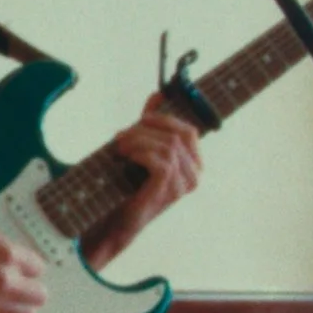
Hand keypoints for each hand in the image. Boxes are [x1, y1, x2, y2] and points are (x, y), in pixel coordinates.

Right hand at [0, 213, 46, 312]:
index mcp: (6, 254)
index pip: (38, 267)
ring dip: (19, 307)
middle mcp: (5, 282)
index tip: (20, 266)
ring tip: (7, 300)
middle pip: (38, 295)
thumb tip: (3, 247)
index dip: (29, 266)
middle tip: (17, 285)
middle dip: (30, 288)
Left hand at [83, 99, 204, 268]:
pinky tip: (125, 157)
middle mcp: (195, 175)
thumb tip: (158, 94)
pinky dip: (140, 153)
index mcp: (194, 164)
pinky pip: (160, 160)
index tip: (141, 117)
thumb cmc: (130, 184)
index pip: (188, 130)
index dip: (164, 119)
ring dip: (138, 141)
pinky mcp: (169, 190)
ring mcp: (184, 184)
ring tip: (119, 146)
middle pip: (176, 135)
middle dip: (146, 130)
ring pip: (167, 146)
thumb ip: (152, 123)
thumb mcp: (143, 148)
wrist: (117, 219)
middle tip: (122, 135)